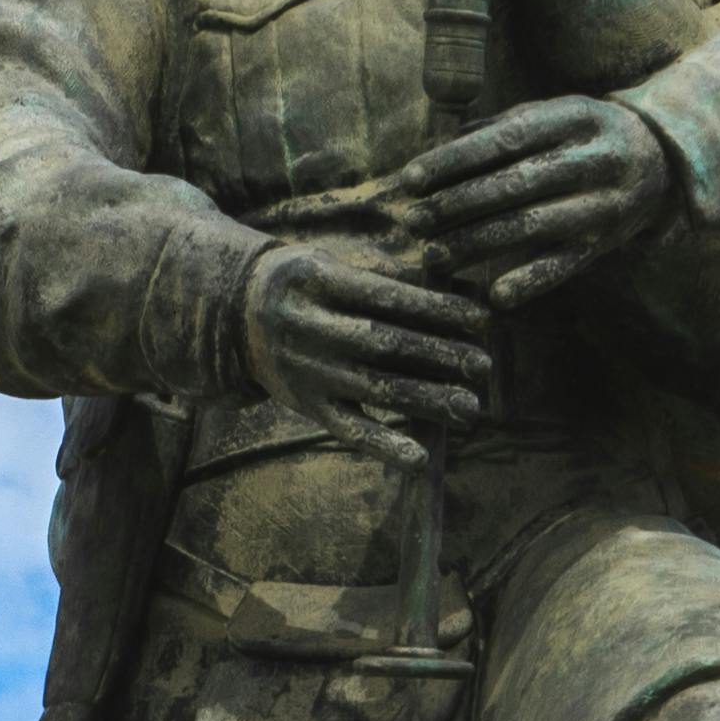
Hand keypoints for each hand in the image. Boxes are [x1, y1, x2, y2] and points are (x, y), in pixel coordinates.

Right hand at [240, 232, 493, 449]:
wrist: (234, 313)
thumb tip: (447, 289)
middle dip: (440, 356)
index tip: (481, 320)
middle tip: (485, 366)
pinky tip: (422, 458)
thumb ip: (379, 274)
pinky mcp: (305, 405)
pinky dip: (385, 446)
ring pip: (375, 389)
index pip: (388, 296)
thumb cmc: (302, 282)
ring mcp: (306, 370)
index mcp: (316, 279)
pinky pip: (348, 430)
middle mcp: (308, 325)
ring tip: (470, 408)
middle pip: (385, 344)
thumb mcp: (328, 261)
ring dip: (427, 400)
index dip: (437, 309)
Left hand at [404, 94, 673, 313]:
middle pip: (514, 184)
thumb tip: (441, 144)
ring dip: (479, 245)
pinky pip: (564, 265)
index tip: (410, 179)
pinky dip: (530, 281)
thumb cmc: (587, 134)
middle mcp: (594, 158)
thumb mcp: (555, 113)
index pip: (503, 140)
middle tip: (413, 222)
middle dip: (457, 205)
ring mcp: (603, 204)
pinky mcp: (607, 243)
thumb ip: (502, 125)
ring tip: (434, 258)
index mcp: (574, 116)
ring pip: (533, 226)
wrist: (664, 159)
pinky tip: (495, 295)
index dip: (454, 161)